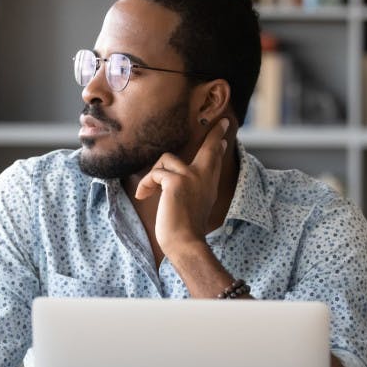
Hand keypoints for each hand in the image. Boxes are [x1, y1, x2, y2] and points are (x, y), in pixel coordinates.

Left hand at [135, 118, 228, 257]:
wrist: (184, 243)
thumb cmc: (185, 231)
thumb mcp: (194, 206)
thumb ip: (193, 189)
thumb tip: (181, 176)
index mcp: (208, 184)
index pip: (214, 159)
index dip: (217, 144)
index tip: (222, 137)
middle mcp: (203, 177)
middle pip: (209, 148)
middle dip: (214, 134)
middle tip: (220, 123)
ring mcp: (191, 177)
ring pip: (166, 160)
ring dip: (153, 176)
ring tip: (148, 192)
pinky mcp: (175, 181)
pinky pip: (155, 174)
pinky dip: (146, 184)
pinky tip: (143, 196)